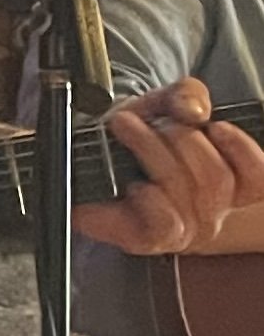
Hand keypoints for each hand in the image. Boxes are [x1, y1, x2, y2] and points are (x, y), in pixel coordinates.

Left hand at [74, 79, 263, 253]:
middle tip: (144, 120)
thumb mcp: (163, 104)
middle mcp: (210, 211)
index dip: (243, 152)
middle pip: (216, 178)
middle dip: (178, 138)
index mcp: (226, 183)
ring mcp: (182, 230)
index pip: (258, 179)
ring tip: (125, 129)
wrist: (89, 157)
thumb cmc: (136, 133)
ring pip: (186, 193)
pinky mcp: (149, 240)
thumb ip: (186, 96)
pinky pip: (165, 223)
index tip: (215, 127)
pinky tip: (135, 183)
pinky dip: (149, 197)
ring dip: (152, 150)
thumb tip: (195, 111)